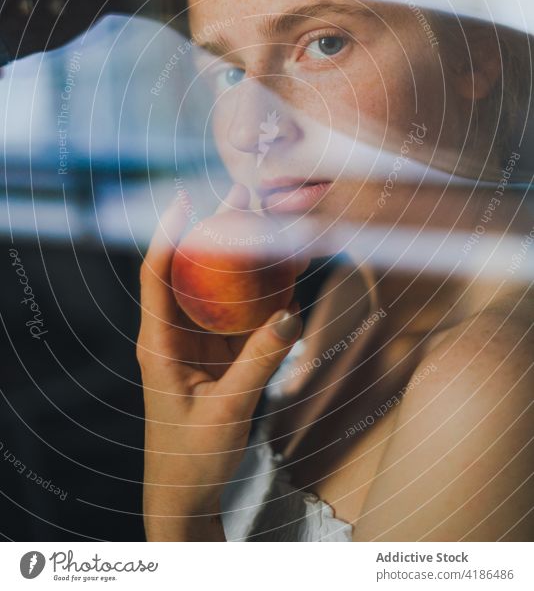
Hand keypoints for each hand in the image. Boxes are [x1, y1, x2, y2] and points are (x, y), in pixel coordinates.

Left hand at [137, 184, 302, 540]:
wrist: (186, 497)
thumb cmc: (191, 458)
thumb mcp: (227, 409)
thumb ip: (258, 362)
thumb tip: (290, 314)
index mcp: (159, 344)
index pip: (156, 275)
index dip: (169, 234)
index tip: (187, 200)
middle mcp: (174, 337)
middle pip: (190, 273)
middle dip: (215, 234)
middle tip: (242, 198)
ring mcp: (197, 346)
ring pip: (218, 293)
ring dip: (243, 264)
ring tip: (269, 228)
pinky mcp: (218, 358)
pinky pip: (239, 320)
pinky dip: (261, 300)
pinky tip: (284, 280)